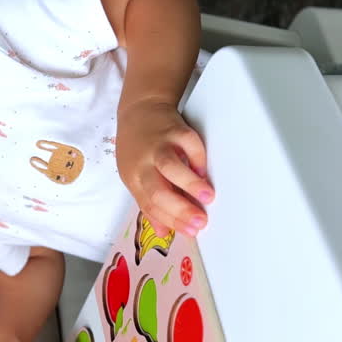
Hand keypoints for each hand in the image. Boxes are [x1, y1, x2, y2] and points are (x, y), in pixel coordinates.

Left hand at [116, 99, 213, 236]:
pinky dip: (198, 158)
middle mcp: (143, 164)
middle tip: (201, 222)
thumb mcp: (135, 176)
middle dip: (180, 210)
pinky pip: (189, 144)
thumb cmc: (138, 147)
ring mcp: (158, 145)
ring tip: (208, 197)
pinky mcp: (174, 129)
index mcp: (133, 178)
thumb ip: (149, 203)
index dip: (171, 221)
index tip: (191, 232)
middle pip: (157, 191)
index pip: (150, 206)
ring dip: (190, 184)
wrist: (139, 109)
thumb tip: (164, 232)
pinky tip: (204, 172)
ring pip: (170, 167)